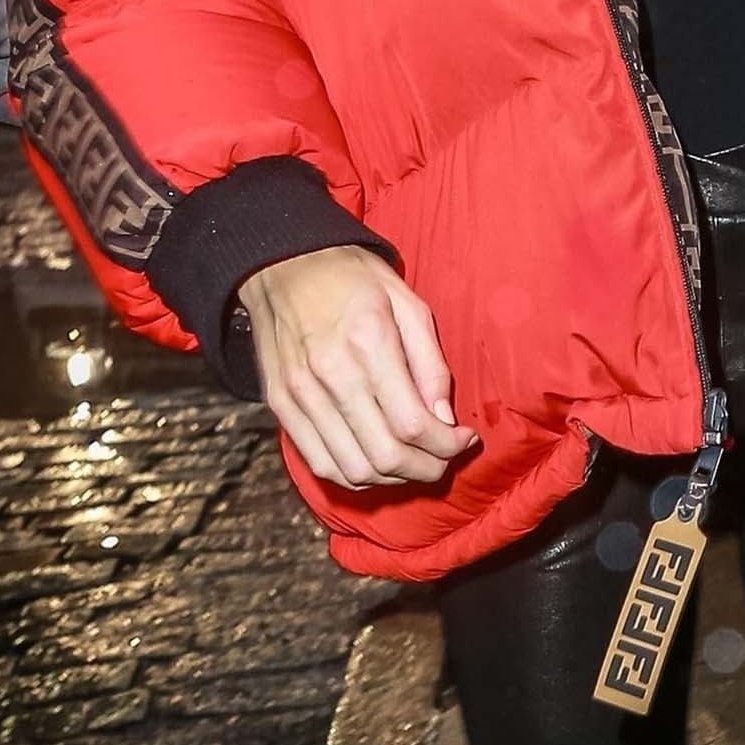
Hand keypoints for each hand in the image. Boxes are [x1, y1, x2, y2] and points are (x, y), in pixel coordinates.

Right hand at [238, 246, 479, 492]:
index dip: (447, 445)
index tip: (463, 439)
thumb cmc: (354, 279)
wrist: (283, 265)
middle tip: (444, 459)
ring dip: (394, 478)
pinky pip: (321, 464)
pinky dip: (355, 475)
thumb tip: (443, 419)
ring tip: (414, 462)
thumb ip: (431, 364)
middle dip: (427, 469)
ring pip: (354, 469)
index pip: (412, 424)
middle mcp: (331, 375)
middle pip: (386, 456)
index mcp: (368, 344)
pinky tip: (377, 462)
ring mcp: (300, 395)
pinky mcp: (281, 406)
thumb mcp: (408, 303)